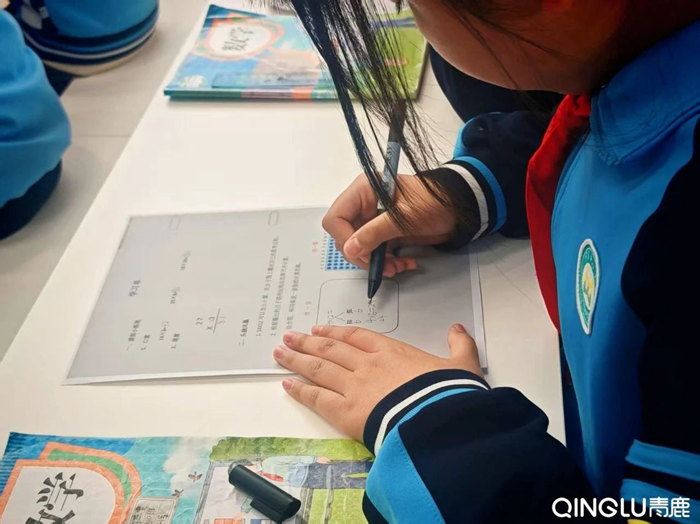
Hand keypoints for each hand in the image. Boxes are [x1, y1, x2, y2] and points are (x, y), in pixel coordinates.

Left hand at [273, 324, 481, 440]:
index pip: (357, 337)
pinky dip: (301, 390)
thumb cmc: (449, 392)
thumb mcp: (462, 365)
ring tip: (280, 352)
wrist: (439, 419)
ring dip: (298, 359)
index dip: (336, 332)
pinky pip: (317, 398)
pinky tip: (287, 384)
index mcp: (392, 352)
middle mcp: (368, 365)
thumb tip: (458, 329)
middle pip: (331, 349)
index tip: (319, 329)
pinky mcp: (346, 412)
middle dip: (307, 342)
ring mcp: (354, 387)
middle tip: (289, 336)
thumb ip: (459, 345)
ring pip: (319, 368)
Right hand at [323, 174, 456, 276]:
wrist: (459, 208)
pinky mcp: (382, 232)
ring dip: (376, 263)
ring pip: (359, 248)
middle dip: (363, 255)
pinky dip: (386, 262)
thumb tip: (351, 249)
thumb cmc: (435, 201)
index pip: (336, 218)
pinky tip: (403, 263)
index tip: (363, 253)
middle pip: (345, 237)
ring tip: (397, 268)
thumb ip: (375, 232)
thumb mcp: (405, 217)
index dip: (345, 239)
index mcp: (364, 190)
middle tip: (385, 266)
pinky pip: (374, 252)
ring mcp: (372, 220)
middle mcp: (363, 205)